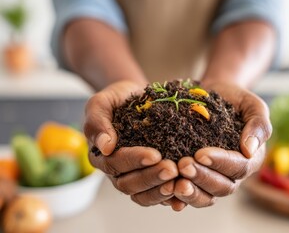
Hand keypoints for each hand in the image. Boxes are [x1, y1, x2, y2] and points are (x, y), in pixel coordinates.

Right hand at [84, 81, 177, 205]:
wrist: (136, 97)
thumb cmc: (118, 99)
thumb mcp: (102, 102)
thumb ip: (97, 122)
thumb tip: (105, 147)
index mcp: (100, 154)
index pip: (115, 163)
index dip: (134, 160)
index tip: (155, 155)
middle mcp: (115, 171)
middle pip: (129, 184)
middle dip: (151, 177)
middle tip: (172, 169)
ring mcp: (133, 177)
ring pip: (142, 194)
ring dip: (160, 190)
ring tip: (179, 182)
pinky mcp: (150, 178)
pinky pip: (156, 194)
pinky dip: (169, 197)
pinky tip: (184, 192)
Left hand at [172, 82, 271, 208]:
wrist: (213, 95)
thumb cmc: (235, 100)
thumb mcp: (252, 105)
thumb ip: (258, 125)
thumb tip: (250, 151)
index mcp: (250, 158)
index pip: (239, 167)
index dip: (220, 162)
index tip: (200, 154)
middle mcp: (233, 174)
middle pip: (222, 186)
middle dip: (202, 177)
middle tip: (183, 165)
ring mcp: (214, 178)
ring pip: (206, 196)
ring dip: (191, 192)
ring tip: (174, 183)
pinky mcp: (197, 178)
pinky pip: (191, 194)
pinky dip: (179, 197)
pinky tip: (167, 191)